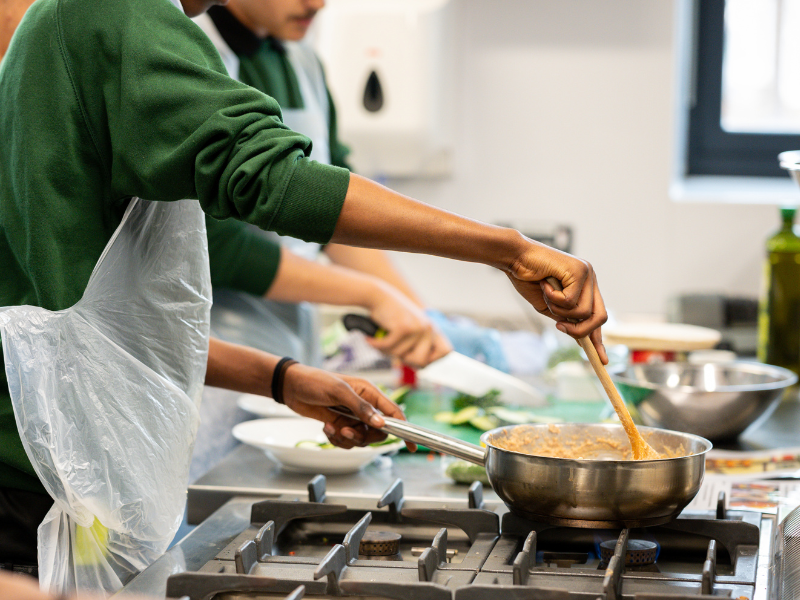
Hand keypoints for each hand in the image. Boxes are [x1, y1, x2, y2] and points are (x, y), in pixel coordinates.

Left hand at [281, 364, 415, 450]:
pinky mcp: (340, 425)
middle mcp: (364, 406)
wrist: (291, 387)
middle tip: (347, 430)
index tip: (412, 445)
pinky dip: (336, 439)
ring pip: (361, 439)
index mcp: (370, 393)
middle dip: (363, 436)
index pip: (394, 413)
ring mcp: (352, 417)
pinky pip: (346, 441)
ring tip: (333, 427)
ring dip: (347, 438)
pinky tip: (326, 427)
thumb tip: (380, 423)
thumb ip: (361, 407)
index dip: (405, 429)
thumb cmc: (315, 381)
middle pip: (378, 432)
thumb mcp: (339, 391)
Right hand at [366, 283, 451, 367]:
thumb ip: (418, 346)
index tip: (416, 355)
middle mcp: (429, 328)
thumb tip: (422, 366)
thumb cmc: (390, 316)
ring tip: (380, 339)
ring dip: (386, 351)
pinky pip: (389, 348)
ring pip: (401, 356)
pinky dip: (376, 345)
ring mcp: (417, 327)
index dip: (432, 359)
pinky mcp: (404, 327)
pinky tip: (370, 339)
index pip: (446, 351)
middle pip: (422, 363)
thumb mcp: (410, 331)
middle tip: (393, 350)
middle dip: (405, 361)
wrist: (376, 296)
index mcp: (433, 329)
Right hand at [506, 239, 607, 362]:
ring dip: (559, 309)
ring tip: (546, 293)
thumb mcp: (549, 306)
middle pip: (600, 317)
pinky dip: (554, 298)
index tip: (602, 360)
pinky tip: (545, 284)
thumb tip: (581, 340)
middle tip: (560, 327)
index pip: (597, 316)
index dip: (598, 339)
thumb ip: (565, 319)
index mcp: (585, 287)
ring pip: (583, 312)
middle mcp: (590, 280)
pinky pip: (571, 301)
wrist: (515, 258)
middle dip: (581, 330)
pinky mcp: (580, 271)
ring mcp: (587, 274)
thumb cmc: (528, 279)